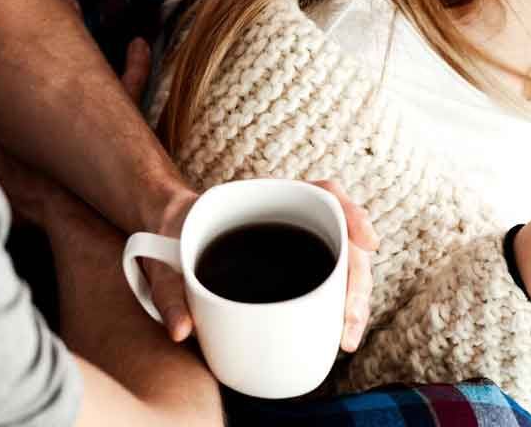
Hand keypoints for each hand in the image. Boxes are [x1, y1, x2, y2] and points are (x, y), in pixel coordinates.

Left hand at [120, 37, 380, 350]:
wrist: (166, 233)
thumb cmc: (169, 238)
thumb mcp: (164, 258)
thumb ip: (168, 291)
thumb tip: (182, 332)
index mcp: (267, 197)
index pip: (324, 194)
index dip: (351, 215)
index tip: (366, 243)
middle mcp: (290, 215)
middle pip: (343, 237)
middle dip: (357, 280)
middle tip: (348, 323)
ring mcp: (296, 240)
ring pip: (343, 261)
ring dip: (355, 296)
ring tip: (346, 337)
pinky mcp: (295, 265)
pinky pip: (329, 276)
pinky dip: (341, 301)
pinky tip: (341, 330)